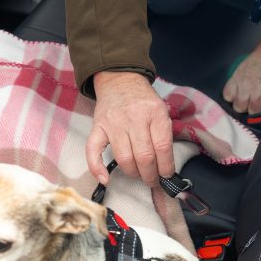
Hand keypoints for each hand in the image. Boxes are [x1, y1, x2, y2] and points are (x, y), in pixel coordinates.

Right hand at [87, 71, 174, 185]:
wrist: (119, 80)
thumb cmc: (142, 100)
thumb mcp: (161, 111)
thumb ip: (164, 135)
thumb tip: (166, 166)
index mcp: (154, 113)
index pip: (162, 148)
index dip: (166, 167)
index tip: (166, 175)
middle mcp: (134, 118)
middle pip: (144, 157)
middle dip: (150, 175)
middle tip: (153, 180)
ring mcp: (114, 123)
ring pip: (124, 158)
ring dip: (132, 173)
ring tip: (138, 175)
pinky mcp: (98, 127)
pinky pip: (93, 151)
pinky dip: (97, 168)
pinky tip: (105, 179)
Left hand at [223, 38, 260, 113]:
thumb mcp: (243, 66)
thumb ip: (238, 80)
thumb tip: (236, 93)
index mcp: (237, 78)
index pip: (228, 96)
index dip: (232, 99)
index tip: (236, 99)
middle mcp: (247, 86)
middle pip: (240, 107)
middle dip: (244, 106)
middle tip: (249, 103)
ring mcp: (260, 90)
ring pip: (254, 110)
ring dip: (257, 108)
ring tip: (260, 102)